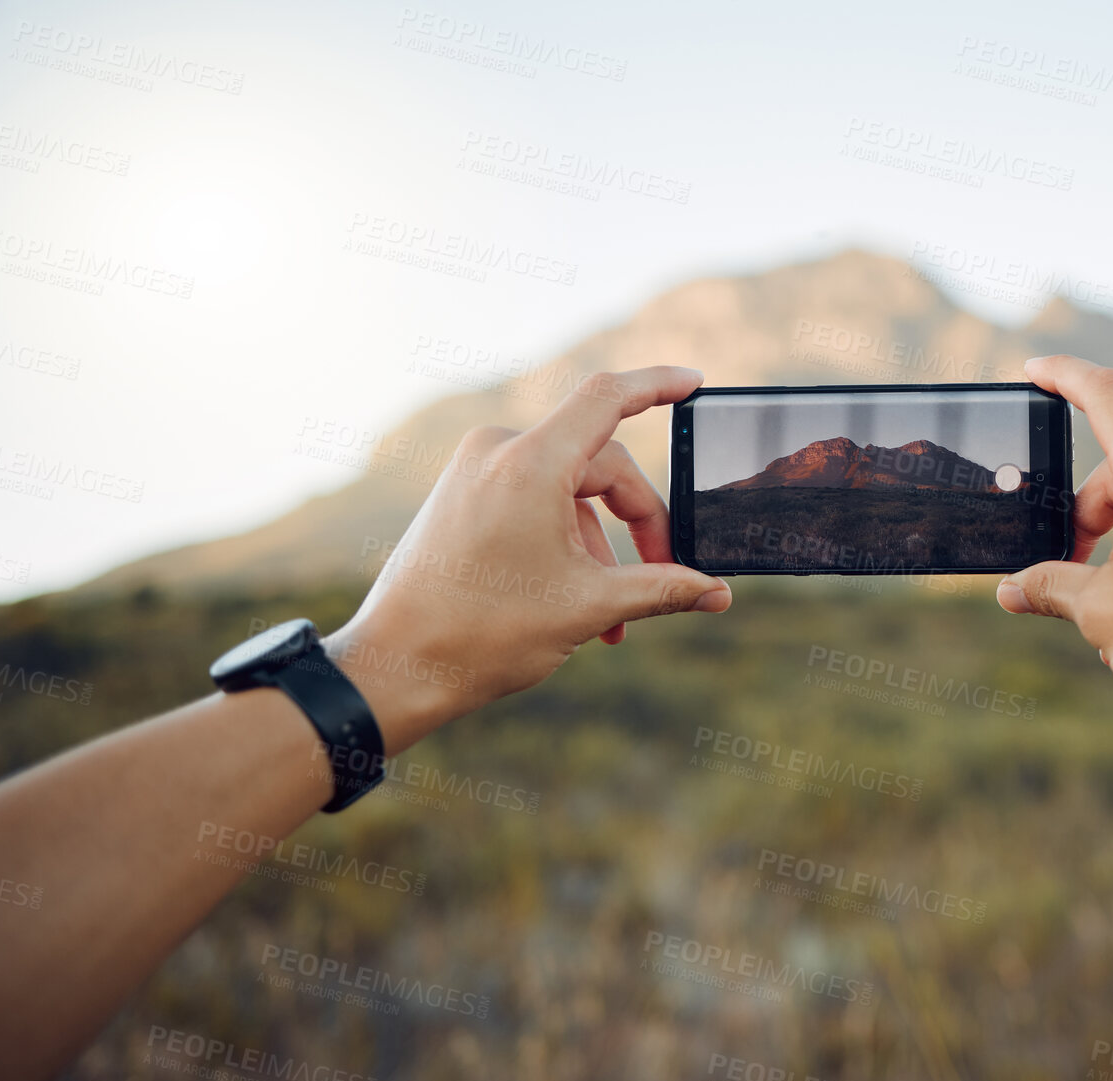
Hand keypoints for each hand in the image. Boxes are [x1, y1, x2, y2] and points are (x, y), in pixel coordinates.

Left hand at [325, 365, 730, 752]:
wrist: (395, 667)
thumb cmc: (483, 633)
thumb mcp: (588, 608)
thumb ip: (662, 589)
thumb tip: (717, 594)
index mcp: (530, 464)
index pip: (608, 398)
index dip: (658, 385)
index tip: (695, 382)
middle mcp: (498, 452)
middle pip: (600, 464)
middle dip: (638, 522)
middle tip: (665, 576)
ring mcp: (475, 471)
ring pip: (569, 489)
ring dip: (601, 546)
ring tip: (611, 618)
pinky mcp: (462, 495)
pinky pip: (534, 499)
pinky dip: (565, 541)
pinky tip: (576, 602)